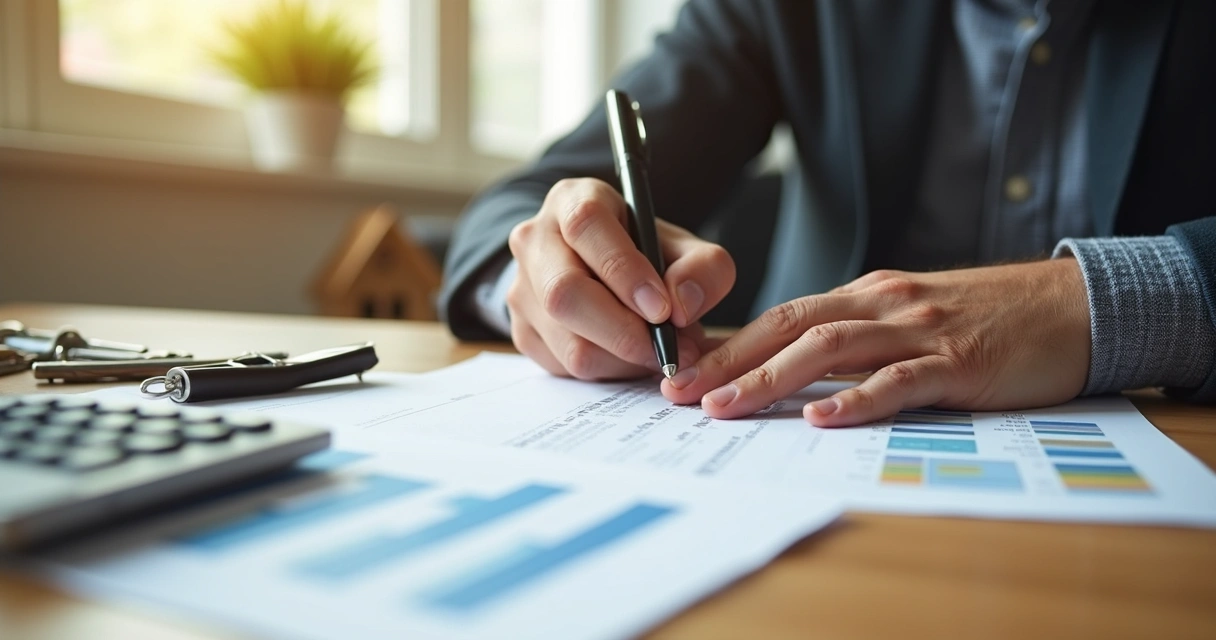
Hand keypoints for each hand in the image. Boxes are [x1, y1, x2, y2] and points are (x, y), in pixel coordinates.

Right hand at [506, 178, 735, 378]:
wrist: (603, 271)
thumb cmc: (645, 254)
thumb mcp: (686, 248)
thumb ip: (703, 268)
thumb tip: (681, 306)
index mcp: (571, 200)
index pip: (585, 226)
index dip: (624, 270)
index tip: (662, 309)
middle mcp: (535, 240)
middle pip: (564, 292)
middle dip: (624, 332)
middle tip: (668, 350)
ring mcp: (521, 288)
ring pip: (568, 341)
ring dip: (624, 359)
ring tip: (658, 352)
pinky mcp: (522, 330)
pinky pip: (566, 367)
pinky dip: (609, 371)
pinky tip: (631, 356)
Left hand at [661, 259, 1090, 425]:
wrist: (1074, 306)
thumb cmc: (989, 320)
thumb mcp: (912, 320)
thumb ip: (861, 340)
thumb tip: (796, 375)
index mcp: (867, 296)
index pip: (783, 316)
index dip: (729, 344)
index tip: (683, 371)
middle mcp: (884, 304)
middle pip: (790, 326)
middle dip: (729, 360)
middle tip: (679, 392)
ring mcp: (920, 330)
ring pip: (831, 348)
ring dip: (771, 378)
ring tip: (726, 406)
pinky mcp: (960, 361)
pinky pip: (900, 380)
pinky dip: (857, 400)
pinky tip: (822, 419)